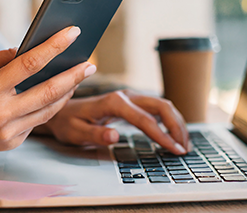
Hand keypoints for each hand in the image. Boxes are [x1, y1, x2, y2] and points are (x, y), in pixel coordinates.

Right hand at [0, 26, 96, 162]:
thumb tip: (26, 51)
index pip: (30, 63)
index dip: (54, 46)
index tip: (72, 33)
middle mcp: (1, 112)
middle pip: (49, 91)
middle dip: (74, 75)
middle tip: (90, 64)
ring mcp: (8, 131)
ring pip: (49, 110)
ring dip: (67, 92)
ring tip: (78, 77)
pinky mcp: (12, 143)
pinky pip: (37, 122)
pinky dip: (49, 107)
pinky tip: (56, 95)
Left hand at [37, 90, 188, 154]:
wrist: (61, 111)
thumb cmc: (68, 122)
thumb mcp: (76, 132)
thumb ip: (96, 134)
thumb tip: (115, 137)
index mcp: (113, 102)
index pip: (145, 119)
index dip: (162, 135)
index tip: (175, 150)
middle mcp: (124, 95)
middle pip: (161, 106)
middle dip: (177, 126)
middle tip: (184, 148)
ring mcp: (129, 97)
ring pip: (162, 105)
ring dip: (176, 122)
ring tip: (183, 143)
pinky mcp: (131, 103)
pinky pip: (156, 108)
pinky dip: (168, 120)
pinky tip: (172, 134)